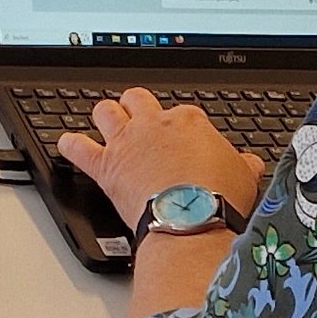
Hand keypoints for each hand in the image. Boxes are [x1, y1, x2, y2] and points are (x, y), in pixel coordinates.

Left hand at [51, 88, 266, 224]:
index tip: (182, 138)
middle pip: (138, 98)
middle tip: (139, 117)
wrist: (190, 219)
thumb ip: (242, 164)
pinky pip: (77, 147)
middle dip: (136, 105)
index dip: (180, 125)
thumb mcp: (243, 176)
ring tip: (106, 121)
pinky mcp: (105, 166)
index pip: (181, 112)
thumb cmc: (217, 198)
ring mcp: (126, 142)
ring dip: (104, 115)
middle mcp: (153, 124)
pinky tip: (67, 144)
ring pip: (105, 111)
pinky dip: (70, 145)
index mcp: (188, 121)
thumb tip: (249, 163)